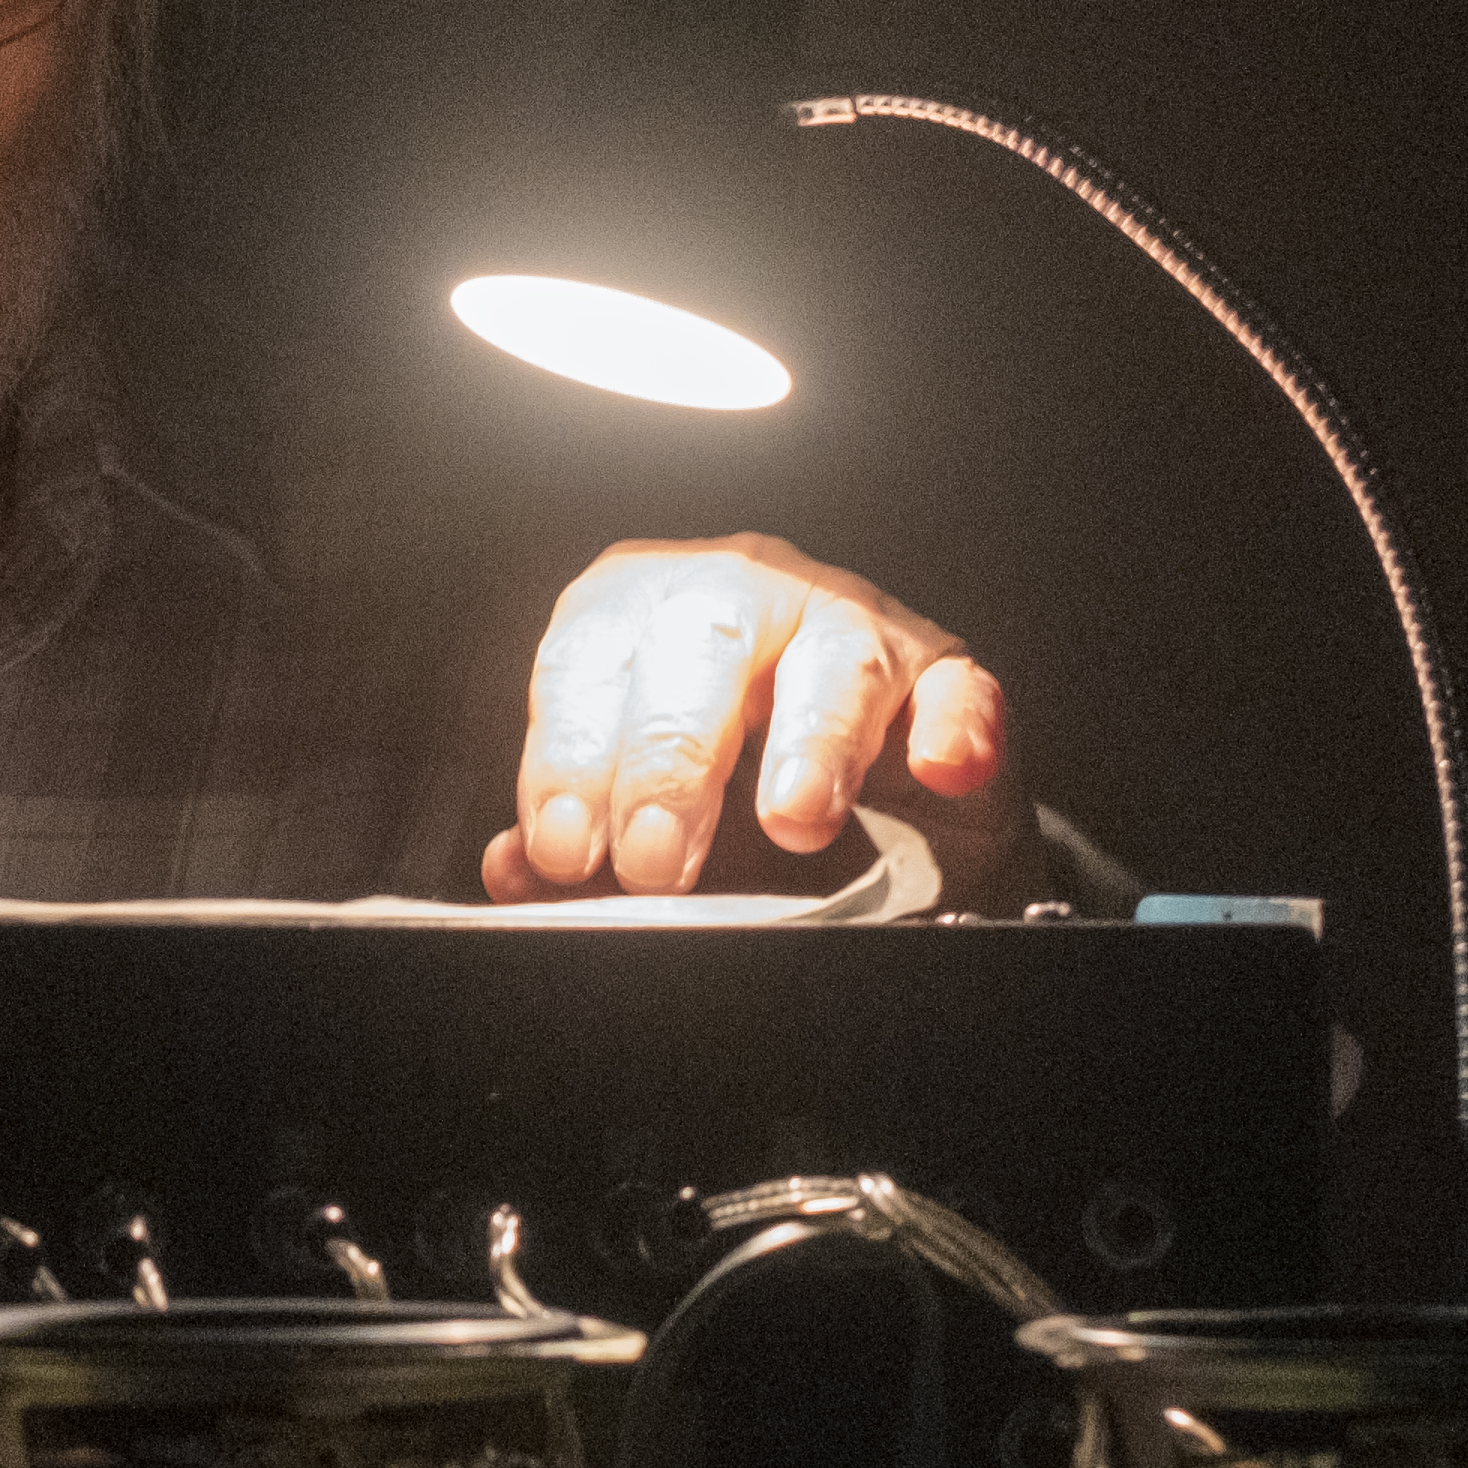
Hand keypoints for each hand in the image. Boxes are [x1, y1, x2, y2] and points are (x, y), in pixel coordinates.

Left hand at [482, 532, 1009, 900]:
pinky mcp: (949, 680)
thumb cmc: (735, 815)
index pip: (589, 658)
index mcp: (641, 617)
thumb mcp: (648, 830)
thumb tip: (512, 870)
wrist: (877, 833)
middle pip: (699, 642)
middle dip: (670, 757)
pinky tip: (937, 769)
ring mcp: (853, 627)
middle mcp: (742, 596)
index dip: (570, 753)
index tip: (563, 846)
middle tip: (656, 860)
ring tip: (794, 820)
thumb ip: (579, 848)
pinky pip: (955, 688)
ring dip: (811, 740)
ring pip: (833, 656)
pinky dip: (950, 726)